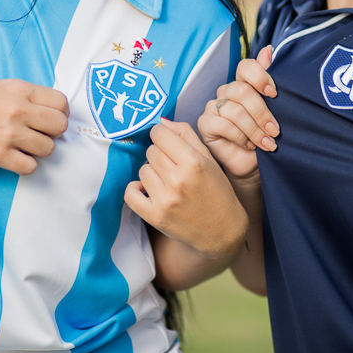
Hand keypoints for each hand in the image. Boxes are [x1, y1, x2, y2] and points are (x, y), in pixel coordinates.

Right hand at [0, 79, 68, 174]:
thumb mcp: (0, 86)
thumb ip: (27, 95)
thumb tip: (54, 110)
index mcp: (19, 89)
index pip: (61, 103)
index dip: (60, 113)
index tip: (51, 119)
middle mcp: (17, 109)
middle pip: (60, 126)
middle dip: (53, 132)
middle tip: (39, 133)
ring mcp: (8, 133)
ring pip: (48, 148)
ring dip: (39, 150)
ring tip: (23, 145)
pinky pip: (30, 167)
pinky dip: (25, 165)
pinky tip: (14, 157)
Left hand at [125, 120, 247, 258]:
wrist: (222, 230)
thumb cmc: (217, 191)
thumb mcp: (209, 159)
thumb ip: (186, 135)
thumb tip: (161, 121)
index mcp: (194, 162)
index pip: (160, 134)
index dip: (162, 135)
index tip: (166, 142)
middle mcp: (178, 180)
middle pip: (151, 151)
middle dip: (160, 154)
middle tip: (171, 165)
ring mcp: (165, 200)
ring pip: (142, 170)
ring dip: (151, 172)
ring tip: (166, 180)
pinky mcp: (155, 217)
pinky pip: (130, 193)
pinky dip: (135, 189)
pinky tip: (147, 190)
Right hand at [197, 46, 277, 182]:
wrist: (253, 164)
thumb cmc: (264, 136)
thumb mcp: (274, 110)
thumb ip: (268, 81)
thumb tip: (269, 50)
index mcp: (243, 83)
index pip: (246, 67)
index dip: (260, 76)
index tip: (274, 93)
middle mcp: (227, 92)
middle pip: (241, 90)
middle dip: (262, 112)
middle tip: (275, 130)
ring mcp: (213, 106)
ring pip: (234, 110)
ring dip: (254, 129)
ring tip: (266, 143)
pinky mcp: (204, 123)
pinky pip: (223, 124)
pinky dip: (240, 136)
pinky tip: (248, 145)